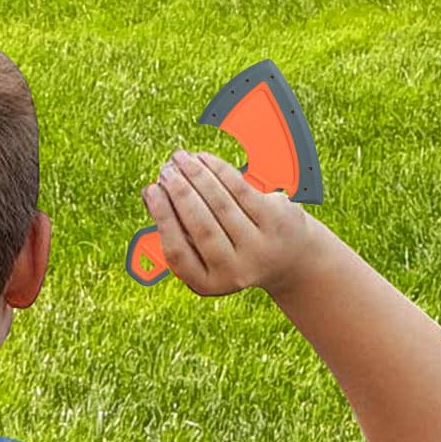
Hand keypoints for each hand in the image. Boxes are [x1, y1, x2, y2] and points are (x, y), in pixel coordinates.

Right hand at [143, 149, 317, 297]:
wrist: (289, 258)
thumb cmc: (234, 250)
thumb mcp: (203, 252)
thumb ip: (177, 229)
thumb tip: (151, 194)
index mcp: (210, 282)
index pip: (178, 251)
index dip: (162, 217)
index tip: (151, 190)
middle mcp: (237, 270)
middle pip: (201, 226)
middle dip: (179, 192)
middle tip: (165, 171)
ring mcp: (261, 247)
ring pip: (221, 203)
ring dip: (196, 175)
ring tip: (180, 159)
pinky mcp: (277, 222)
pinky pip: (242, 190)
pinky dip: (219, 170)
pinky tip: (203, 159)